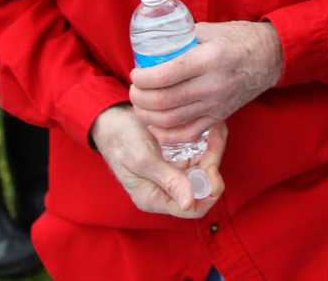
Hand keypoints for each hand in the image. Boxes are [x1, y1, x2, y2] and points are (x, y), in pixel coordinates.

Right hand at [90, 106, 226, 218]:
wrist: (113, 118)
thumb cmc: (122, 140)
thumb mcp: (142, 159)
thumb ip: (167, 180)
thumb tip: (189, 204)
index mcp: (156, 198)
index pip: (193, 210)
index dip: (209, 192)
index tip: (211, 169)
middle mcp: (169, 188)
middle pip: (205, 185)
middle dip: (213, 162)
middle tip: (213, 136)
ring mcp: (176, 171)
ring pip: (207, 166)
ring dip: (214, 148)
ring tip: (213, 126)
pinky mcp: (180, 156)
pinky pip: (203, 152)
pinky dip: (209, 140)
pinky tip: (209, 125)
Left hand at [128, 20, 281, 142]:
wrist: (271, 57)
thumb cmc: (240, 39)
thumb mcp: (211, 30)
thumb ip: (183, 39)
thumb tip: (156, 47)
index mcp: (208, 59)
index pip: (164, 76)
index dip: (142, 78)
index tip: (135, 73)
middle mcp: (212, 85)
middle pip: (163, 101)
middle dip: (140, 98)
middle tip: (134, 90)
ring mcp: (216, 105)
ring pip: (171, 120)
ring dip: (148, 116)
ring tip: (140, 105)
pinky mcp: (219, 117)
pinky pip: (187, 133)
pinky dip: (166, 134)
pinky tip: (155, 125)